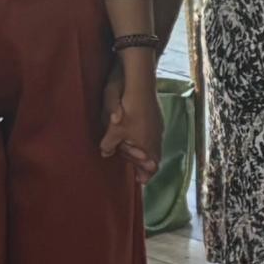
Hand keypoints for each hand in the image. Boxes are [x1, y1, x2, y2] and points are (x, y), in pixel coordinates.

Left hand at [99, 57, 164, 182]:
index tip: (141, 181)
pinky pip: (154, 134)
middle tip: (138, 172)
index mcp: (147, 143)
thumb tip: (105, 153)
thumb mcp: (113, 128)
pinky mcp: (157, 116)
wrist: (140, 82)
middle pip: (154, 157)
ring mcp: (158, 126)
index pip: (151, 166)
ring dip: (146, 152)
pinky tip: (141, 136)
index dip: (146, 175)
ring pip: (154, 145)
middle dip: (145, 165)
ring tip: (138, 155)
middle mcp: (156, 137)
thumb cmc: (126, 108)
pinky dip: (147, 140)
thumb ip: (109, 144)